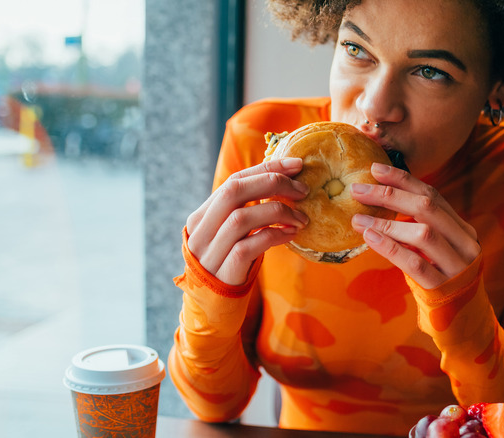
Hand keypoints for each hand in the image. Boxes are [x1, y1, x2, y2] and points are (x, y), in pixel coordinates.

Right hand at [186, 158, 309, 285]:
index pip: (234, 180)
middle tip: (303, 189)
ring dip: (279, 212)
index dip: (266, 168)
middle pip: (234, 191)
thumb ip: (245, 211)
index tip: (296, 165)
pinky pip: (251, 245)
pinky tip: (292, 234)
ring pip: (242, 218)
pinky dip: (276, 235)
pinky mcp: (225, 271)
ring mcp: (210, 251)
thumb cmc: (230, 265)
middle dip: (273, 183)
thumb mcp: (232, 236)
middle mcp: (200, 231)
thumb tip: (283, 182)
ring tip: (302, 218)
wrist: (213, 308)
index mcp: (201, 216)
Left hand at [350, 163, 479, 288]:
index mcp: (463, 230)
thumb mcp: (435, 253)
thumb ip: (419, 229)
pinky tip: (370, 238)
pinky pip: (415, 263)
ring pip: (423, 233)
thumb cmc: (441, 284)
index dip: (403, 180)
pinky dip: (391, 247)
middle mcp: (465, 244)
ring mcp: (457, 267)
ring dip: (386, 222)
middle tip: (358, 189)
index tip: (375, 169)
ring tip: (357, 217)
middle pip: (427, 208)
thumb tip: (382, 201)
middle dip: (390, 194)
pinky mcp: (444, 289)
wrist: (464, 326)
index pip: (433, 196)